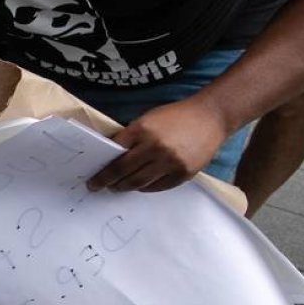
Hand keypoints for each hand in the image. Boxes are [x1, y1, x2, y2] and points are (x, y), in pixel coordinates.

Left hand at [87, 99, 227, 192]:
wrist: (210, 117)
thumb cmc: (174, 116)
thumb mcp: (147, 120)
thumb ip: (130, 137)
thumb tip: (110, 156)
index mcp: (142, 130)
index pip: (114, 154)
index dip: (102, 170)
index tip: (93, 178)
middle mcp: (155, 147)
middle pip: (124, 171)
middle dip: (108, 181)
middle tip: (99, 186)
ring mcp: (171, 162)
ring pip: (140, 182)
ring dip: (125, 187)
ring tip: (117, 187)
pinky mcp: (183, 173)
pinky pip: (158, 187)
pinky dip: (145, 188)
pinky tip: (139, 186)